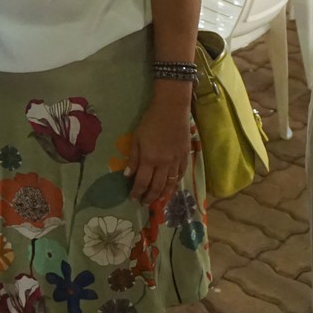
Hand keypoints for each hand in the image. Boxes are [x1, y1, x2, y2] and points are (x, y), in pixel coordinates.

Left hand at [127, 86, 193, 203]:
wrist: (172, 109)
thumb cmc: (151, 121)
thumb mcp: (137, 138)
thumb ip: (133, 158)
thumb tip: (127, 175)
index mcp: (149, 159)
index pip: (142, 182)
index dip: (137, 192)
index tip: (133, 198)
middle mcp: (163, 164)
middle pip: (157, 187)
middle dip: (149, 197)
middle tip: (144, 203)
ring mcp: (176, 161)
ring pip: (170, 184)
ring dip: (163, 195)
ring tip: (157, 200)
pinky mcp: (185, 157)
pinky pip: (180, 175)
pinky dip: (175, 184)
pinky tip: (171, 188)